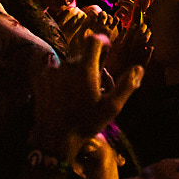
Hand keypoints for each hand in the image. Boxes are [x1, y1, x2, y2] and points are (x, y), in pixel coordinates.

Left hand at [30, 31, 142, 156]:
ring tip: (77, 92)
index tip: (107, 47)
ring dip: (74, 72)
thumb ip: (126, 85)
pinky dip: (59, 76)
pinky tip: (62, 92)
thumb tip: (139, 68)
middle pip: (82, 56)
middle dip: (90, 65)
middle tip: (95, 84)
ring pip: (67, 64)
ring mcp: (51, 72)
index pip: (94, 41)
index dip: (102, 40)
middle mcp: (67, 66)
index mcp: (85, 69)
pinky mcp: (40, 80)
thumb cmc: (85, 123)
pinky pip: (51, 70)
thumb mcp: (111, 108)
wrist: (54, 138)